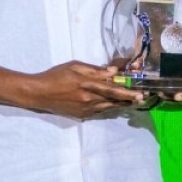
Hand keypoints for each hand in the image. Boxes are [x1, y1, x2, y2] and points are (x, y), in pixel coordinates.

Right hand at [26, 61, 145, 118]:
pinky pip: (99, 111)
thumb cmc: (56, 75)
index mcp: (87, 83)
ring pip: (108, 107)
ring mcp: (85, 109)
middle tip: (141, 98)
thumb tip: (113, 71)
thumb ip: (95, 69)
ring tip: (132, 102)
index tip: (140, 93)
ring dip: (121, 104)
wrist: (39, 93)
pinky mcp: (82, 116)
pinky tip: (113, 105)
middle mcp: (89, 98)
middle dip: (129, 99)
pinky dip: (108, 107)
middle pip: (113, 100)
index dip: (127, 92)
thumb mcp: (74, 66)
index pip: (112, 88)